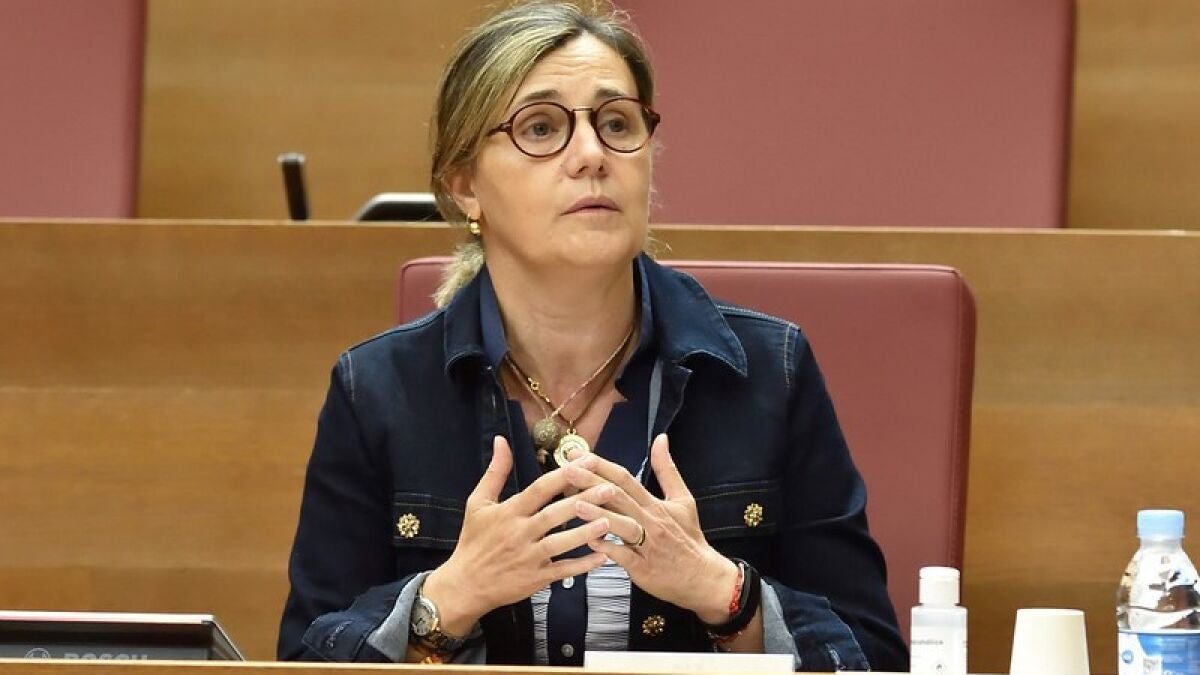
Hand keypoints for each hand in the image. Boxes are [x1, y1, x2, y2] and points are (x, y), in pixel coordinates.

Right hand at [422, 436, 611, 635]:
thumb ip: (495, 471)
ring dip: (585, 532)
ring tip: (609, 521)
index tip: (586, 462)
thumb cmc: (473, 541)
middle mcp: (520, 533)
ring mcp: (529, 558)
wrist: (464, 585)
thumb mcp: (478, 502)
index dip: (563, 475)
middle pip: (555, 514)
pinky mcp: (535, 579)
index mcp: (509, 512)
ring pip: (561, 544)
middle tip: (610, 489)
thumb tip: (501, 440)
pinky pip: (563, 571)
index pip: (539, 490)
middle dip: (584, 501)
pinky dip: (583, 565)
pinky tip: (603, 556)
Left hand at [564, 434, 739, 624]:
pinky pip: (624, 556)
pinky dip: (608, 548)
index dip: (601, 465)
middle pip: (619, 496)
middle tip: (567, 470)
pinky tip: (590, 541)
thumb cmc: (688, 538)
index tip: (578, 455)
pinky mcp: (644, 568)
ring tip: (575, 505)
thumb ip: (667, 469)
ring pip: (622, 526)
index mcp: (655, 504)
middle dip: (591, 482)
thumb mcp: (682, 499)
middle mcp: (650, 521)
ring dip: (599, 515)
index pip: (625, 478)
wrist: (703, 577)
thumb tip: (661, 439)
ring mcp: (647, 545)